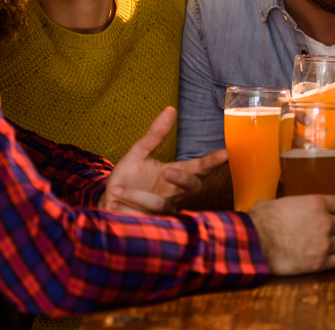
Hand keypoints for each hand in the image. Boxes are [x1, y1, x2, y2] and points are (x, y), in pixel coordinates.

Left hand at [100, 107, 228, 214]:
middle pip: (193, 187)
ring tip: (117, 190)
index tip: (226, 153)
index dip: (212, 161)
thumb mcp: (139, 152)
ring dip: (138, 195)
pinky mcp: (152, 224)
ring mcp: (165, 210)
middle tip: (167, 171)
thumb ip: (156, 134)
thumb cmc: (128, 178)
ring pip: (163, 204)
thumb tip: (171, 108)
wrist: (108, 204)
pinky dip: (127, 208)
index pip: (199, 166)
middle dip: (182, 179)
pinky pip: (146, 217)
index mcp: (176, 173)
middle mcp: (175, 193)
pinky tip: (113, 204)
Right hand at [248, 195, 334, 275]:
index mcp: (316, 203)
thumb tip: (279, 206)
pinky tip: (323, 259)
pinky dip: (332, 261)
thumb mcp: (274, 203)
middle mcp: (325, 222)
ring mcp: (325, 243)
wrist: (255, 243)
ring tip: (326, 247)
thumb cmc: (260, 221)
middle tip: (331, 232)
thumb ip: (288, 204)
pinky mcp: (320, 263)